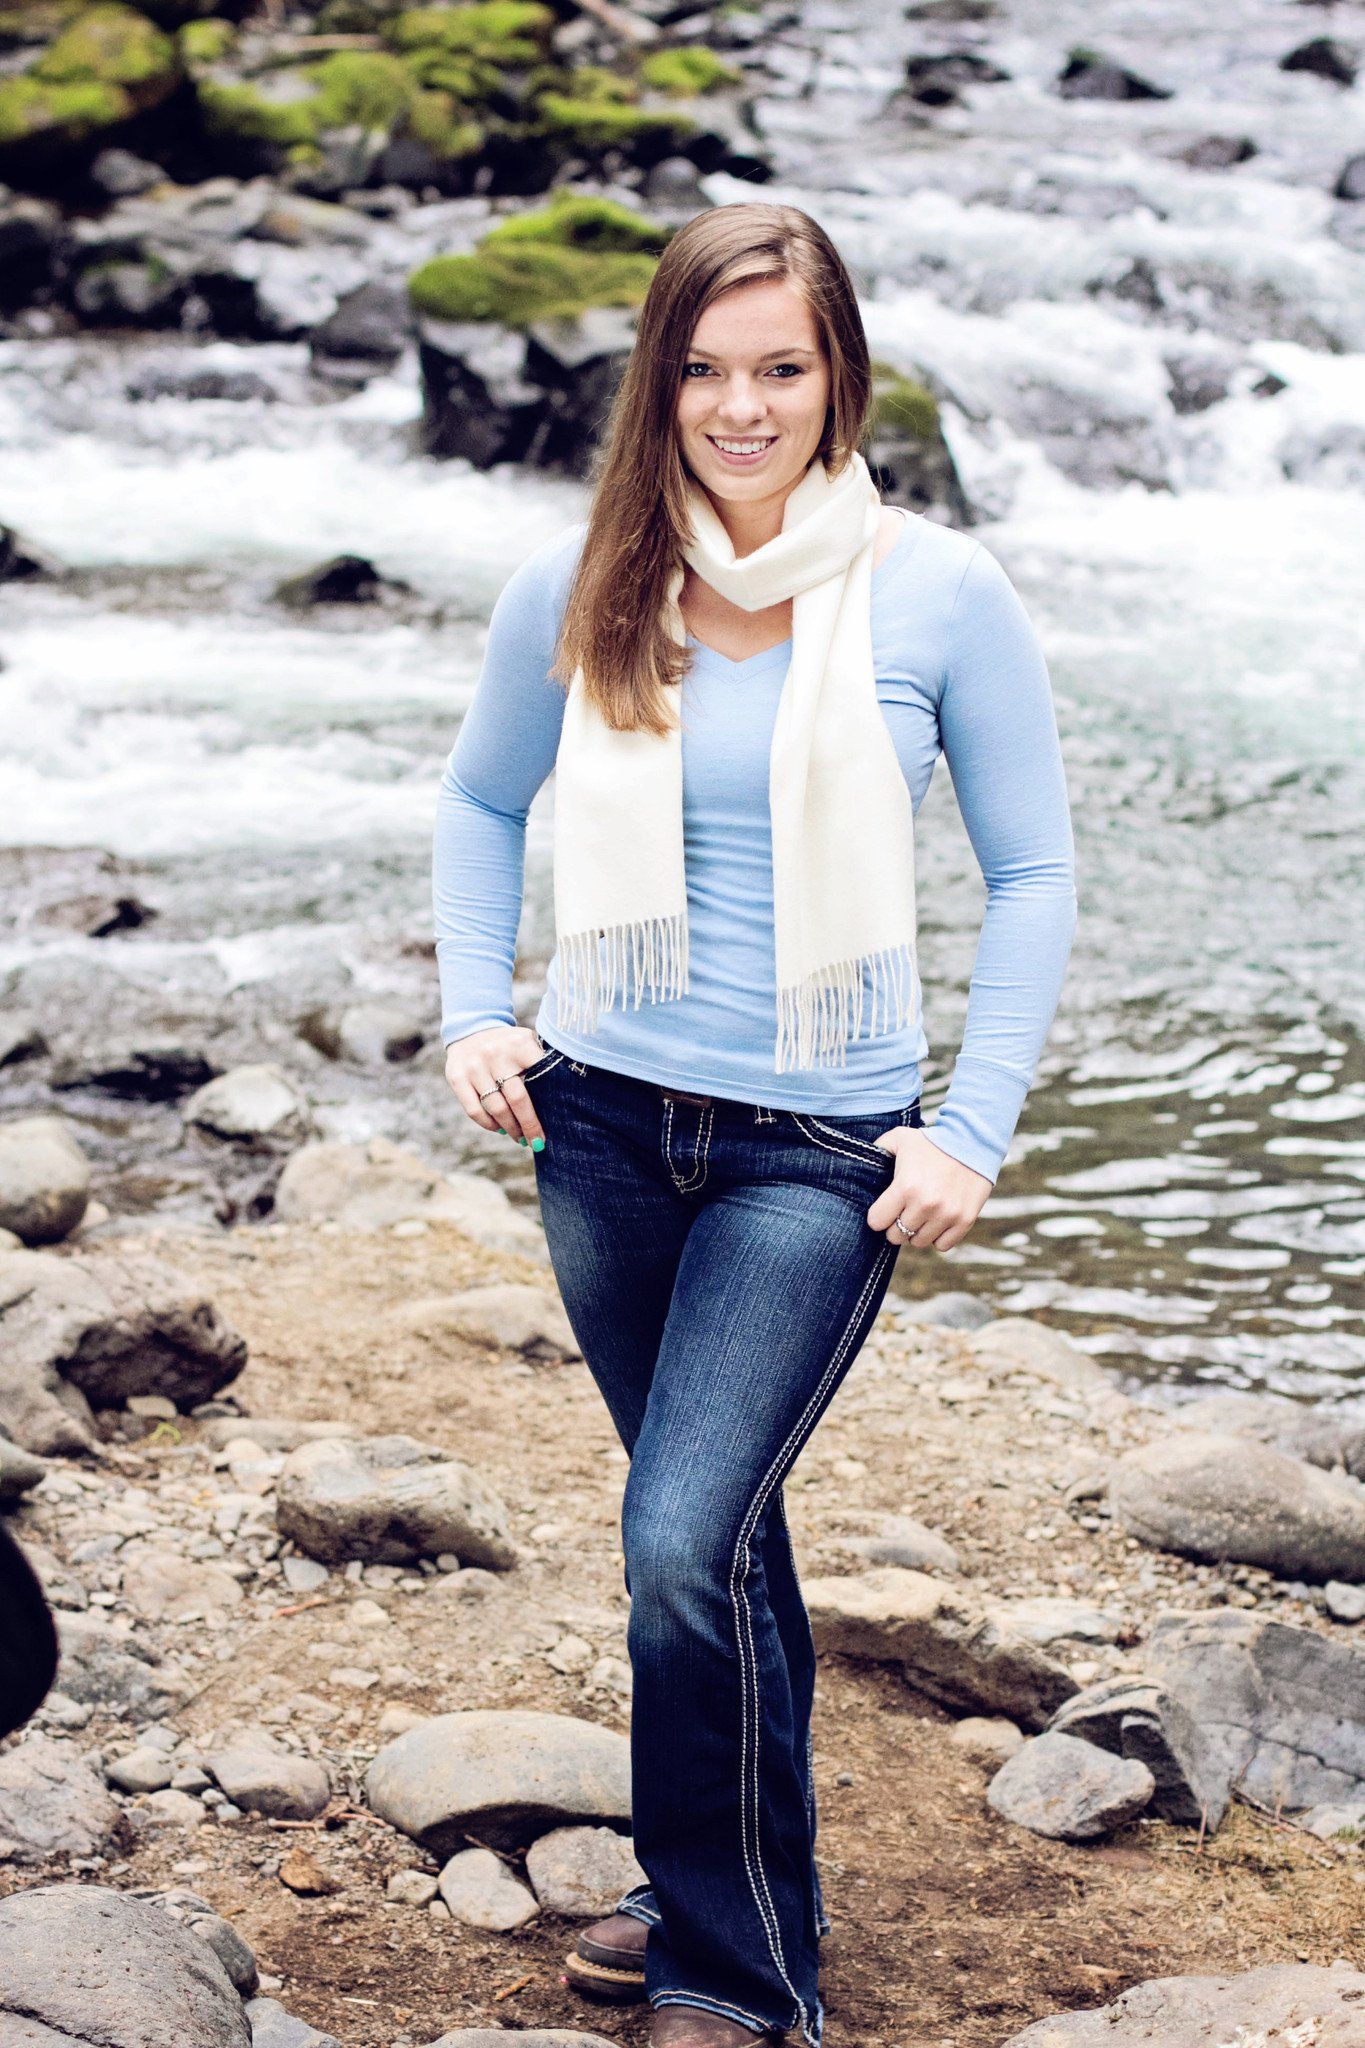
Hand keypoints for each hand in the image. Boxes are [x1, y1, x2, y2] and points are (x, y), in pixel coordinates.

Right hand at [443, 1025, 547, 1146]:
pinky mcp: (456, 1077)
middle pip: (517, 1100)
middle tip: (537, 1142)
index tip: (555, 1124)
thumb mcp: (527, 1043)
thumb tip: (560, 1100)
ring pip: (496, 1109)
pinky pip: (474, 1111)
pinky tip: (499, 1129)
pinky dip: (489, 1125)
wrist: (472, 1029)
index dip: (549, 1105)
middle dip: (529, 1126)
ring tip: (520, 1138)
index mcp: (519, 1044)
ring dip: (510, 1129)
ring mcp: (474, 1066)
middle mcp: (495, 1054)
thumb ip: (541, 1064)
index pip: (539, 1079)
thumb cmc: (509, 1045)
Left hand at [865, 1129, 992, 1250]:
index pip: (877, 1222)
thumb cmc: (931, 1141)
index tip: (883, 1209)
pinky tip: (936, 1220)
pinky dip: (938, 1237)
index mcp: (905, 1187)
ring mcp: (946, 1214)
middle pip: (896, 1236)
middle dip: (895, 1225)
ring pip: (918, 1242)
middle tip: (902, 1211)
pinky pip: (942, 1245)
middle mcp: (925, 1204)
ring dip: (916, 1231)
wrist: (973, 1141)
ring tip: (920, 1214)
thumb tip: (860, 1165)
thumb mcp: (898, 1138)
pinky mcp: (965, 1220)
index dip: (877, 1216)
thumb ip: (877, 1151)